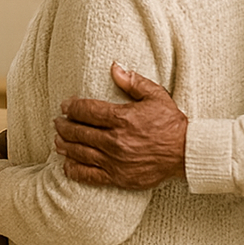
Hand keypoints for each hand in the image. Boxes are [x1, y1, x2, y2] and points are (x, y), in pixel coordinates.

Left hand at [53, 63, 186, 189]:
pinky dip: (75, 170)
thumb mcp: (155, 96)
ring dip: (65, 146)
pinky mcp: (118, 177)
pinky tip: (66, 165)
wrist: (186, 153)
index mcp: (122, 118)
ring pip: (80, 153)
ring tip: (57, 140)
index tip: (65, 105)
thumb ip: (133, 82)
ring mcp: (115, 161)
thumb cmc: (171, 123)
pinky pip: (90, 175)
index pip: (87, 111)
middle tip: (58, 122)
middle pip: (79, 132)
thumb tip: (114, 67)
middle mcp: (115, 140)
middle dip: (64, 125)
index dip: (72, 107)